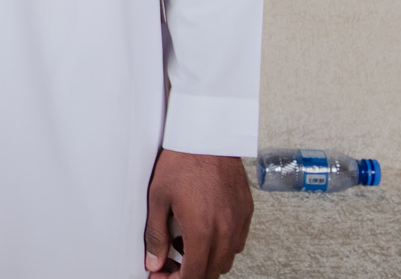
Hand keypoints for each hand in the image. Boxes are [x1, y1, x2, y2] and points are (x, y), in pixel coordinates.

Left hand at [144, 149, 251, 277]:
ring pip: (226, 259)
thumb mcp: (159, 199)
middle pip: (212, 272)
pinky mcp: (246, 211)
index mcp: (202, 231)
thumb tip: (154, 262)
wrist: (207, 135)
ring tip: (184, 243)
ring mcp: (239, 222)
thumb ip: (156, 236)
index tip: (163, 276)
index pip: (195, 275)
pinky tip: (204, 229)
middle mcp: (225, 231)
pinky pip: (237, 241)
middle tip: (170, 263)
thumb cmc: (182, 162)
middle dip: (191, 273)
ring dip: (207, 260)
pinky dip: (221, 244)